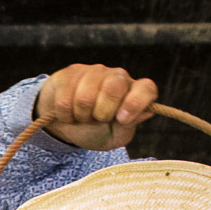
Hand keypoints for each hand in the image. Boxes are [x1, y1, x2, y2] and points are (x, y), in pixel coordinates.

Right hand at [33, 63, 157, 150]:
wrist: (65, 125)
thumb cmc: (94, 130)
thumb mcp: (113, 136)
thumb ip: (127, 127)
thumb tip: (144, 113)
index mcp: (133, 91)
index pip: (146, 88)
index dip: (136, 103)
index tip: (122, 119)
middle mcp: (116, 77)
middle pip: (113, 87)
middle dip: (102, 113)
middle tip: (97, 120)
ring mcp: (92, 72)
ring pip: (85, 97)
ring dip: (81, 116)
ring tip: (82, 117)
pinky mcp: (69, 75)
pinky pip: (64, 99)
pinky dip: (64, 115)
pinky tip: (68, 113)